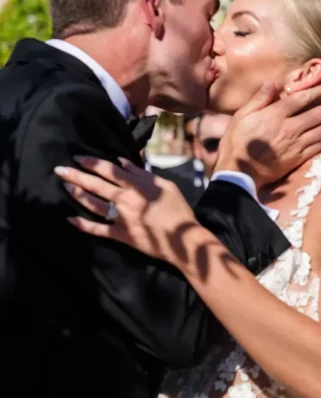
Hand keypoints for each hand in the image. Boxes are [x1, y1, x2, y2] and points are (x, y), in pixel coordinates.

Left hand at [54, 157, 199, 265]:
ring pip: (93, 203)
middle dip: (76, 176)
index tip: (77, 158)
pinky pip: (98, 229)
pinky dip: (83, 225)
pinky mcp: (121, 235)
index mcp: (137, 186)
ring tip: (65, 187)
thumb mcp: (165, 185)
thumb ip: (143, 174)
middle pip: (96, 184)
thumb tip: (122, 162)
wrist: (184, 239)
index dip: (91, 163)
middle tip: (59, 170)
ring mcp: (121, 218)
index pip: (108, 170)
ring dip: (77, 194)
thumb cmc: (178, 210)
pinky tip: (70, 219)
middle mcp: (126, 200)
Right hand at [216, 79, 320, 187]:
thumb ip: (259, 99)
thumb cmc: (237, 141)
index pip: (303, 97)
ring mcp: (296, 144)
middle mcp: (290, 127)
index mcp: (276, 114)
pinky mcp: (298, 158)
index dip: (320, 89)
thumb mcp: (241, 116)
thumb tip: (271, 83)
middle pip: (318, 114)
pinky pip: (319, 146)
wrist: (240, 171)